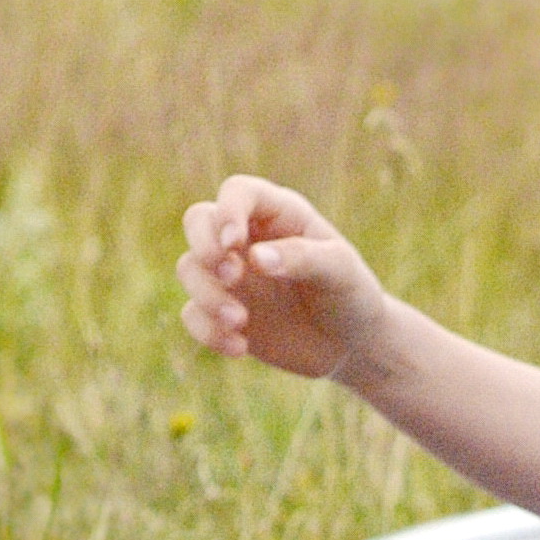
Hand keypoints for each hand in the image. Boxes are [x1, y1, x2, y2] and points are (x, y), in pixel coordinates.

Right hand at [174, 174, 384, 381]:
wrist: (351, 345)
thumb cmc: (351, 296)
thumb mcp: (340, 272)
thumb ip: (302, 257)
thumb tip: (255, 258)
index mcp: (279, 214)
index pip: (238, 191)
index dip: (227, 211)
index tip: (234, 243)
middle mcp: (248, 238)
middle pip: (198, 220)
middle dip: (204, 247)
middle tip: (231, 276)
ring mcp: (231, 275)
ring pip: (189, 268)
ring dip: (206, 295)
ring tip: (240, 322)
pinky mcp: (221, 311)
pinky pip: (192, 314)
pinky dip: (207, 331)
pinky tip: (240, 347)